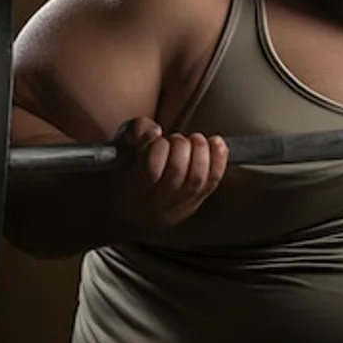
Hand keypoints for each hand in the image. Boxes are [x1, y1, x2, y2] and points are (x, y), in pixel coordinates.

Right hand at [108, 117, 228, 241]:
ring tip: (195, 140)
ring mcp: (179, 205)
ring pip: (197, 178)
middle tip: (177, 139)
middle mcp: (157, 202)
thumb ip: (136, 132)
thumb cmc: (130, 171)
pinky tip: (217, 142)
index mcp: (132, 190)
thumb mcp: (123, 149)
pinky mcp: (198, 202)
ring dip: (200, 151)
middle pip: (177, 172)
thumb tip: (155, 131)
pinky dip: (219, 158)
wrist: (137, 211)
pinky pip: (213, 181)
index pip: (151, 170)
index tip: (158, 138)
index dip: (159, 147)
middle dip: (181, 146)